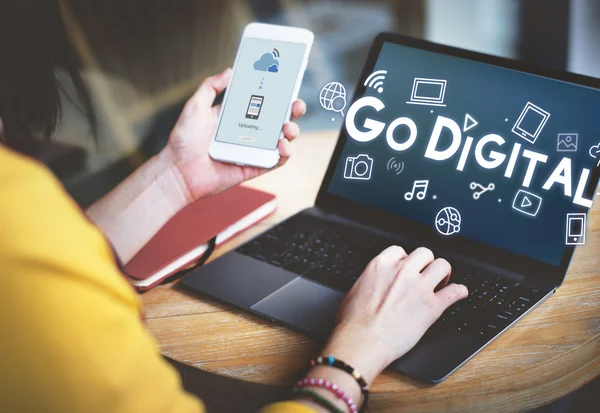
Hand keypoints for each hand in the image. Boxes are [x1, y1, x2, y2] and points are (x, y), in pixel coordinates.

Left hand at [163, 68, 306, 201]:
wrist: (178, 171)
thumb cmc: (184, 140)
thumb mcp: (195, 106)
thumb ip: (211, 87)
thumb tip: (230, 70)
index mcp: (236, 115)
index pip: (262, 101)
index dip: (277, 93)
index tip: (287, 82)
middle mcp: (248, 132)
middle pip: (277, 119)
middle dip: (292, 110)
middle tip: (297, 105)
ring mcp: (253, 150)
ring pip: (281, 139)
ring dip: (291, 131)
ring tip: (287, 128)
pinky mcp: (254, 167)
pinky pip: (276, 161)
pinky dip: (285, 154)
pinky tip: (283, 146)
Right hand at [321, 246, 467, 384]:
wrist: (362, 341)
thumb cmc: (353, 322)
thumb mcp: (355, 290)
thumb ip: (370, 280)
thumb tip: (374, 283)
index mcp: (381, 265)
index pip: (400, 250)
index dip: (405, 260)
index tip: (407, 268)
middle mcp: (403, 271)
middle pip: (425, 254)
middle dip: (426, 263)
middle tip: (425, 274)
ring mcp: (419, 287)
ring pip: (442, 266)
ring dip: (443, 273)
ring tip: (441, 282)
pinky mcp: (432, 306)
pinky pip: (455, 292)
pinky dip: (459, 292)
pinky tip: (459, 293)